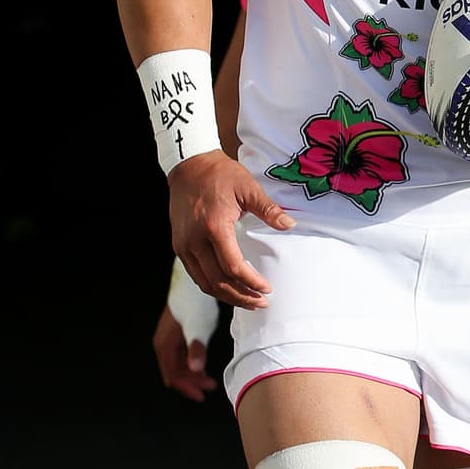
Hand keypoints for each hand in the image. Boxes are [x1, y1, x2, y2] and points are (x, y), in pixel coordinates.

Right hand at [152, 301, 217, 401]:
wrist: (193, 285)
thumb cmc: (195, 304)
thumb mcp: (199, 327)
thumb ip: (196, 349)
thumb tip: (195, 370)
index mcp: (165, 346)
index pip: (173, 376)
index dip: (187, 388)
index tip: (202, 395)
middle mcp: (163, 344)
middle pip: (174, 373)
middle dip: (191, 383)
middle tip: (210, 387)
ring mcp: (168, 340)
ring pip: (178, 366)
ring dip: (192, 375)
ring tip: (209, 380)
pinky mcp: (175, 336)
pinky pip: (181, 357)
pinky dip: (191, 365)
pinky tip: (203, 367)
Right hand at [169, 150, 294, 310]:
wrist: (188, 165)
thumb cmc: (220, 174)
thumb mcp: (248, 187)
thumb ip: (268, 209)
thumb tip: (290, 224)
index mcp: (214, 227)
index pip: (233, 267)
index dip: (251, 282)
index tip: (267, 288)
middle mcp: (195, 240)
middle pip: (218, 282)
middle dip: (241, 296)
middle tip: (262, 303)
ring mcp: (184, 245)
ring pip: (205, 282)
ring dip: (227, 296)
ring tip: (248, 301)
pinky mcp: (179, 246)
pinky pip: (196, 274)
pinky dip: (213, 286)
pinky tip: (229, 289)